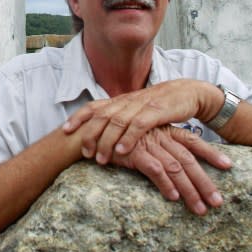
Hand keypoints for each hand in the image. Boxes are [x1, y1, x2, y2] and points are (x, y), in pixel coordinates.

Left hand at [63, 79, 217, 164]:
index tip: (64, 131)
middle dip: (90, 134)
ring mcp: (141, 105)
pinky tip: (122, 151)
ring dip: (106, 141)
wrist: (188, 92)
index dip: (78, 117)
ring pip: (117, 122)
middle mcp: (127, 101)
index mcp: (120, 100)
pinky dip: (128, 138)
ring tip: (100, 159)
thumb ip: (120, 117)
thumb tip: (98, 130)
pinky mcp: (157, 111)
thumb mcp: (137, 109)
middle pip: (101, 116)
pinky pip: (139, 125)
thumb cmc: (160, 105)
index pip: (94, 106)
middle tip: (83, 153)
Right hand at [111, 125, 230, 214]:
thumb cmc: (117, 136)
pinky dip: (166, 184)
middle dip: (205, 182)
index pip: (193, 142)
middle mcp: (160, 136)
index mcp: (165, 130)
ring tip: (200, 208)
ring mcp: (149, 144)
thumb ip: (160, 144)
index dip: (211, 153)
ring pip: (177, 168)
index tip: (229, 166)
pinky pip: (156, 170)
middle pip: (189, 161)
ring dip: (190, 190)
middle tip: (217, 202)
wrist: (91, 130)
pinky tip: (174, 198)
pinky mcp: (135, 153)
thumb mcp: (143, 136)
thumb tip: (174, 161)